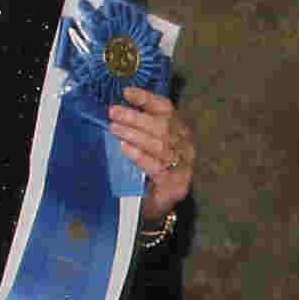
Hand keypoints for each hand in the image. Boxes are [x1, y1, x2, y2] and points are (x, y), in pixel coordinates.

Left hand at [111, 87, 197, 223]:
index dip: (147, 99)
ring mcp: (183, 167)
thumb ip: (137, 129)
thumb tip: (114, 109)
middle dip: (136, 117)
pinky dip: (140, 156)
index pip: (166, 109)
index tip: (126, 93)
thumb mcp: (145, 146)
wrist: (156, 207)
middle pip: (163, 126)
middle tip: (113, 112)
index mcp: (179, 132)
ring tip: (114, 128)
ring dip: (135, 134)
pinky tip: (125, 148)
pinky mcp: (176, 185)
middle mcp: (185, 147)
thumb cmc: (147, 172)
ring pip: (160, 145)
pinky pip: (157, 167)